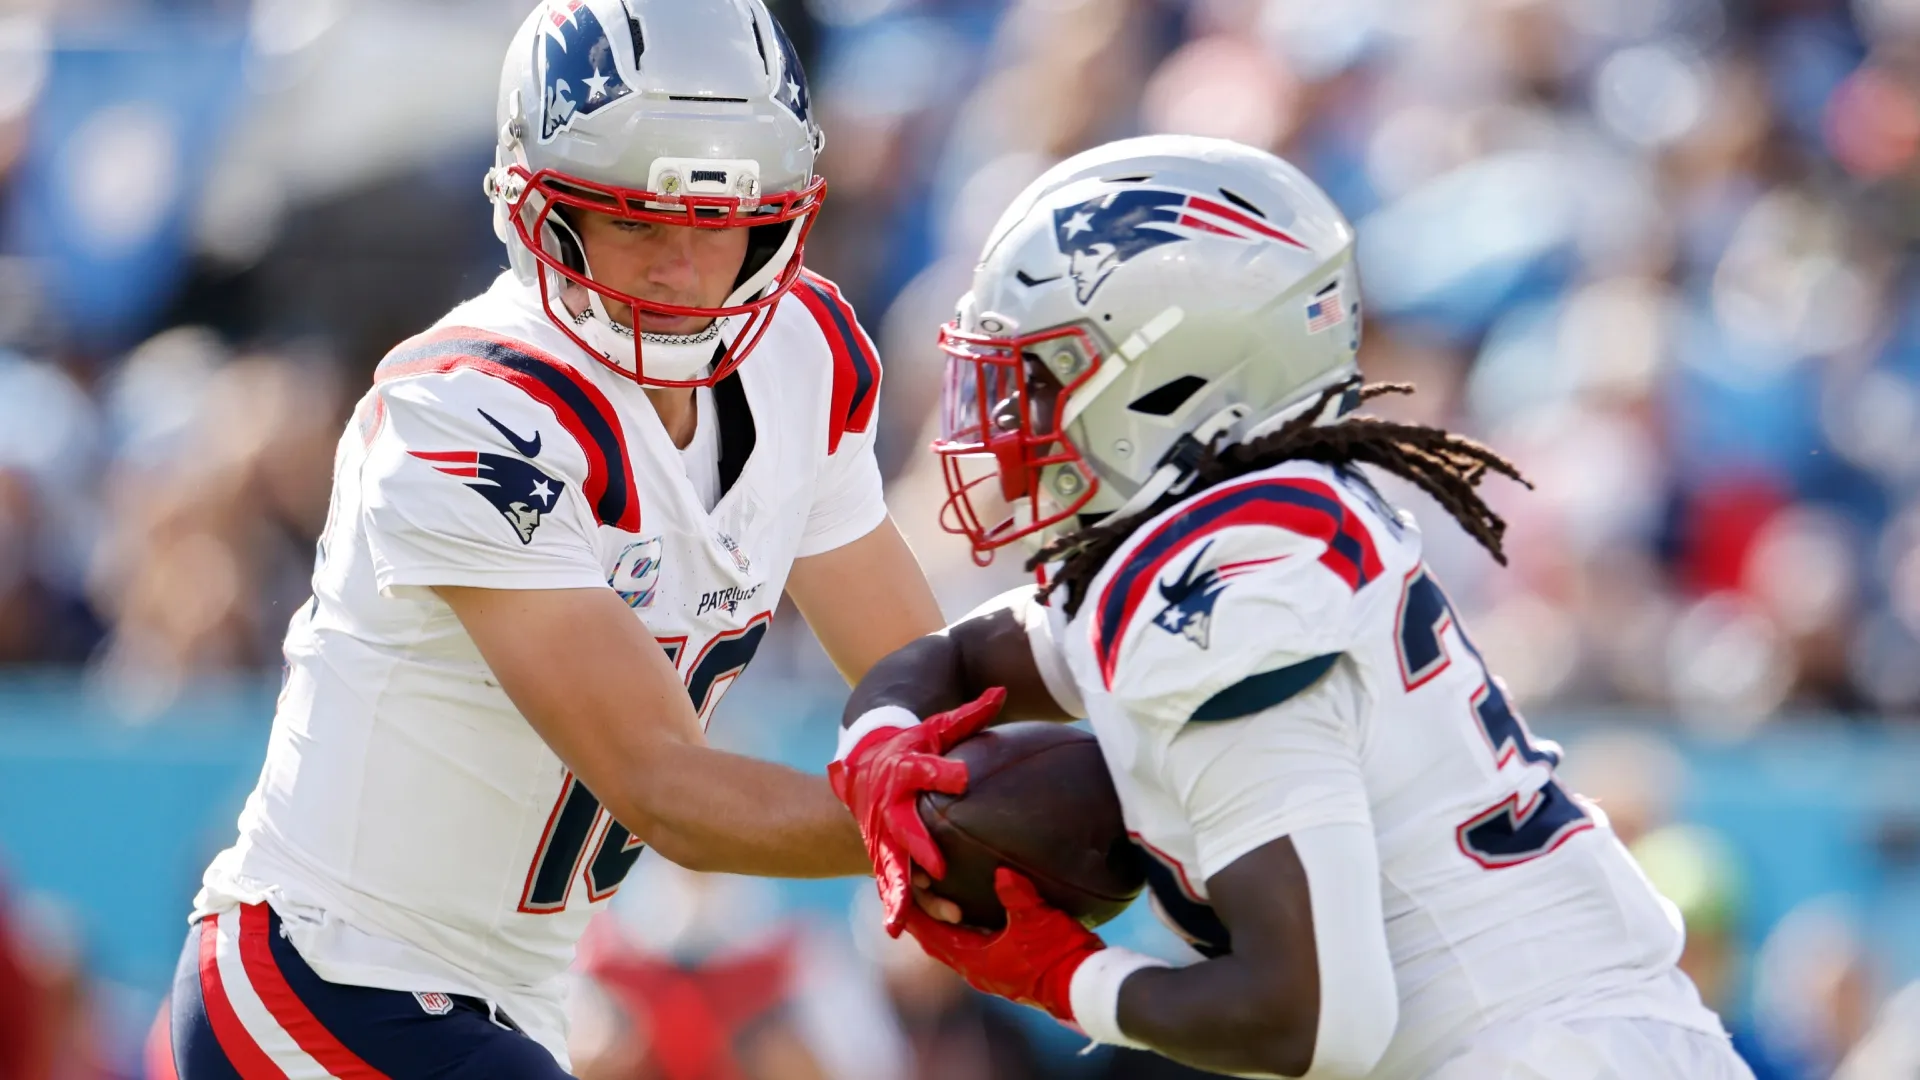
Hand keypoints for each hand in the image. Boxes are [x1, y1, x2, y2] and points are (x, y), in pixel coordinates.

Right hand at [828, 688, 1005, 934]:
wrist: (861, 768)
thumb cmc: (909, 747)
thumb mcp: (934, 728)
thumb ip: (968, 717)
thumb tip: (1002, 692)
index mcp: (902, 771)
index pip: (918, 770)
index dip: (938, 773)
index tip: (959, 778)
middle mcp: (888, 809)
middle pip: (901, 831)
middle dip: (918, 850)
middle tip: (939, 867)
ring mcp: (881, 839)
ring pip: (893, 870)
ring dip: (908, 895)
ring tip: (934, 915)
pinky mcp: (881, 860)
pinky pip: (893, 889)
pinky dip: (901, 911)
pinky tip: (914, 932)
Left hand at [901, 868, 1103, 1023]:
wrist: (1084, 987)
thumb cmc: (1058, 955)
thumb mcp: (1037, 919)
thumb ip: (1015, 894)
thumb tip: (1000, 871)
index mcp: (975, 960)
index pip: (932, 937)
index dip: (914, 918)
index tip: (899, 898)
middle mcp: (978, 971)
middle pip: (939, 945)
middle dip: (925, 921)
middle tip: (912, 896)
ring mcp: (992, 974)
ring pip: (955, 949)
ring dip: (944, 929)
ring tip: (936, 903)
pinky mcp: (1007, 972)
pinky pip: (973, 951)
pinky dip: (964, 933)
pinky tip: (970, 917)